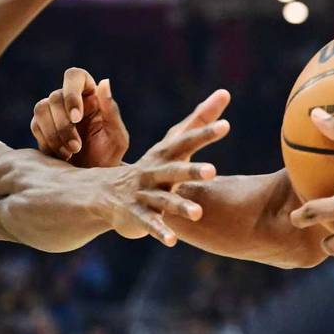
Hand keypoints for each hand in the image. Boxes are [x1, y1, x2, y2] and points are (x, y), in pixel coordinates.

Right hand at [31, 67, 127, 166]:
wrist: (91, 179)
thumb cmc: (108, 156)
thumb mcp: (117, 137)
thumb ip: (111, 110)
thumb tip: (104, 82)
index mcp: (91, 96)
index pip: (75, 76)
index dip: (71, 93)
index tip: (77, 117)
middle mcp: (70, 100)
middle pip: (55, 96)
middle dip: (64, 125)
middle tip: (77, 147)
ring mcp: (54, 112)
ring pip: (41, 108)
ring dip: (54, 133)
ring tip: (70, 152)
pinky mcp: (41, 127)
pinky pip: (35, 126)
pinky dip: (47, 142)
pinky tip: (62, 156)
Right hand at [110, 89, 230, 240]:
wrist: (107, 194)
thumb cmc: (152, 166)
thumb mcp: (174, 143)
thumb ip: (199, 119)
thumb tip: (225, 92)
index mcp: (165, 153)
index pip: (186, 140)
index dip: (204, 133)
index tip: (226, 125)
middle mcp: (154, 171)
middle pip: (175, 169)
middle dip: (192, 171)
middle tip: (213, 171)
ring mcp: (144, 193)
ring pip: (164, 200)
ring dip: (180, 205)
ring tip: (198, 213)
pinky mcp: (137, 215)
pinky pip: (150, 223)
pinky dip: (160, 231)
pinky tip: (172, 241)